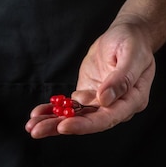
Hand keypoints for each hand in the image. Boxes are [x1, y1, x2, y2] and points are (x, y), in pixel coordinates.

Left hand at [25, 20, 155, 137]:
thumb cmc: (134, 42)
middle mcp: (116, 107)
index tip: (64, 126)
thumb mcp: (131, 55)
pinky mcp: (87, 96)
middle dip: (60, 127)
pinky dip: (52, 111)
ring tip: (31, 126)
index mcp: (132, 100)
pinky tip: (37, 115)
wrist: (128, 35)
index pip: (108, 118)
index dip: (85, 124)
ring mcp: (100, 103)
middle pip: (87, 122)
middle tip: (36, 130)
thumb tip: (105, 99)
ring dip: (52, 123)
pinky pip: (69, 107)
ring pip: (76, 117)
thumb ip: (122, 78)